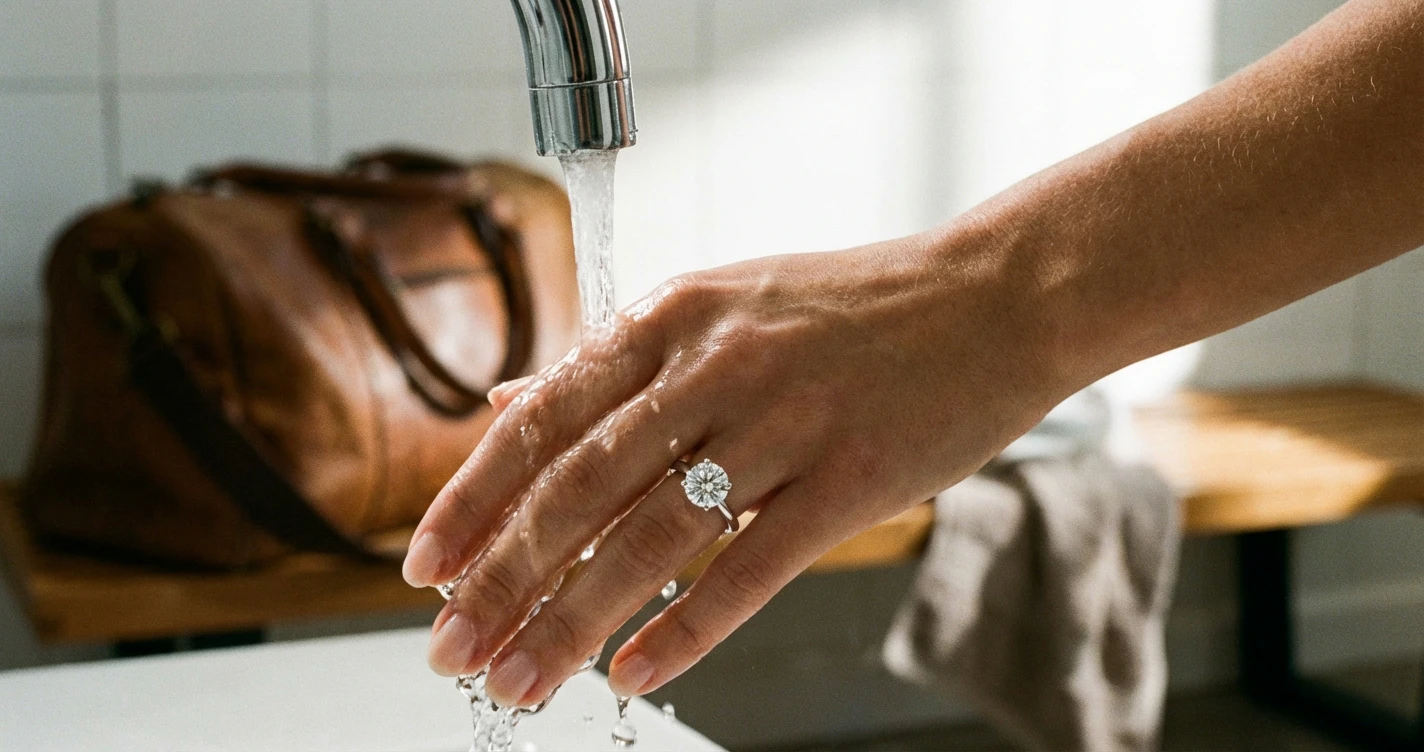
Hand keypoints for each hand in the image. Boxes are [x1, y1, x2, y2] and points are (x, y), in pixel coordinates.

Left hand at [402, 228, 1073, 706]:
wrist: (992, 295)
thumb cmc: (852, 308)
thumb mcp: (719, 304)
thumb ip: (616, 363)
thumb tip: (510, 404)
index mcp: (670, 318)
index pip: (545, 418)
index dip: (474, 497)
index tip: (423, 563)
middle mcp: (713, 367)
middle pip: (579, 490)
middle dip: (501, 578)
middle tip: (448, 647)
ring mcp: (783, 422)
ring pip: (650, 538)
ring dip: (572, 620)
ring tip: (517, 680)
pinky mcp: (849, 480)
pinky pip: (749, 569)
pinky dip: (684, 630)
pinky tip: (633, 675)